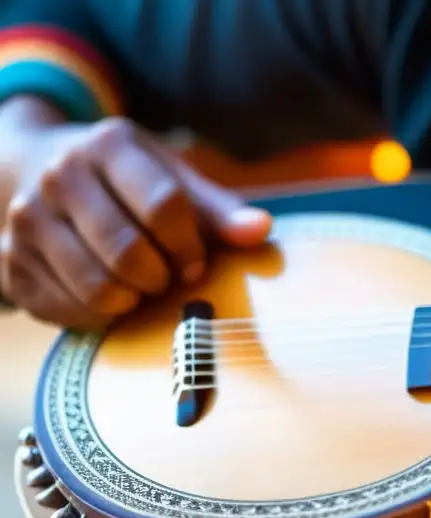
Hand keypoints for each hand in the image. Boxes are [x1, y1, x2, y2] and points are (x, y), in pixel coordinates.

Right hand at [0, 116, 271, 329]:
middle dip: (160, 277)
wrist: (35, 168)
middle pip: (128, 252)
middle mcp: (59, 174)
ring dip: (132, 299)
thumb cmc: (126, 182)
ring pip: (98, 287)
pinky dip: (100, 315)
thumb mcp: (172, 179)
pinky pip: (69, 310)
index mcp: (108, 146)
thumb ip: (218, 209)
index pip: (164, 206)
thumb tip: (261, 230)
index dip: (190, 247)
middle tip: (165, 277)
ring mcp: (27, 217)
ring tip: (138, 284)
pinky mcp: (11, 259)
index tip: (195, 262)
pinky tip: (109, 294)